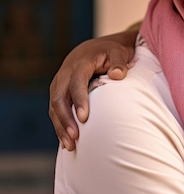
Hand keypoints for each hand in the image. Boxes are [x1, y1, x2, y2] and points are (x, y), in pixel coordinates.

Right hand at [48, 30, 137, 150]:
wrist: (95, 47)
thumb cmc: (110, 51)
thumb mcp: (118, 52)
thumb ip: (119, 62)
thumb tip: (118, 75)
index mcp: (80, 64)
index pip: (76, 83)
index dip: (79, 100)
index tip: (84, 118)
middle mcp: (64, 74)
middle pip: (59, 99)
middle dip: (66, 119)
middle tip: (75, 138)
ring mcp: (59, 84)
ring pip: (54, 107)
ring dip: (60, 127)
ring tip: (71, 146)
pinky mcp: (58, 93)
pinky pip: (55, 111)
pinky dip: (59, 125)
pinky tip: (66, 142)